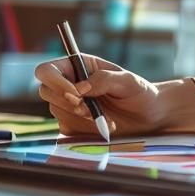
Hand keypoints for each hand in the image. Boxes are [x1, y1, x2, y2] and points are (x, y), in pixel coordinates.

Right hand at [35, 55, 167, 137]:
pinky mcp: (73, 123)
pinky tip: (103, 126)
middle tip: (90, 110)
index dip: (54, 81)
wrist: (149, 116)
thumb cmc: (140, 93)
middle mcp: (69, 83)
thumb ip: (104, 79)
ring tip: (106, 119)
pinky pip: (67, 128)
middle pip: (45, 92)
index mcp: (79, 65)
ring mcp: (69, 105)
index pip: (47, 70)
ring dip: (80, 118)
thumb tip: (80, 88)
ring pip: (56, 111)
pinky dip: (85, 129)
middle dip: (67, 103)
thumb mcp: (128, 81)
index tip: (76, 95)